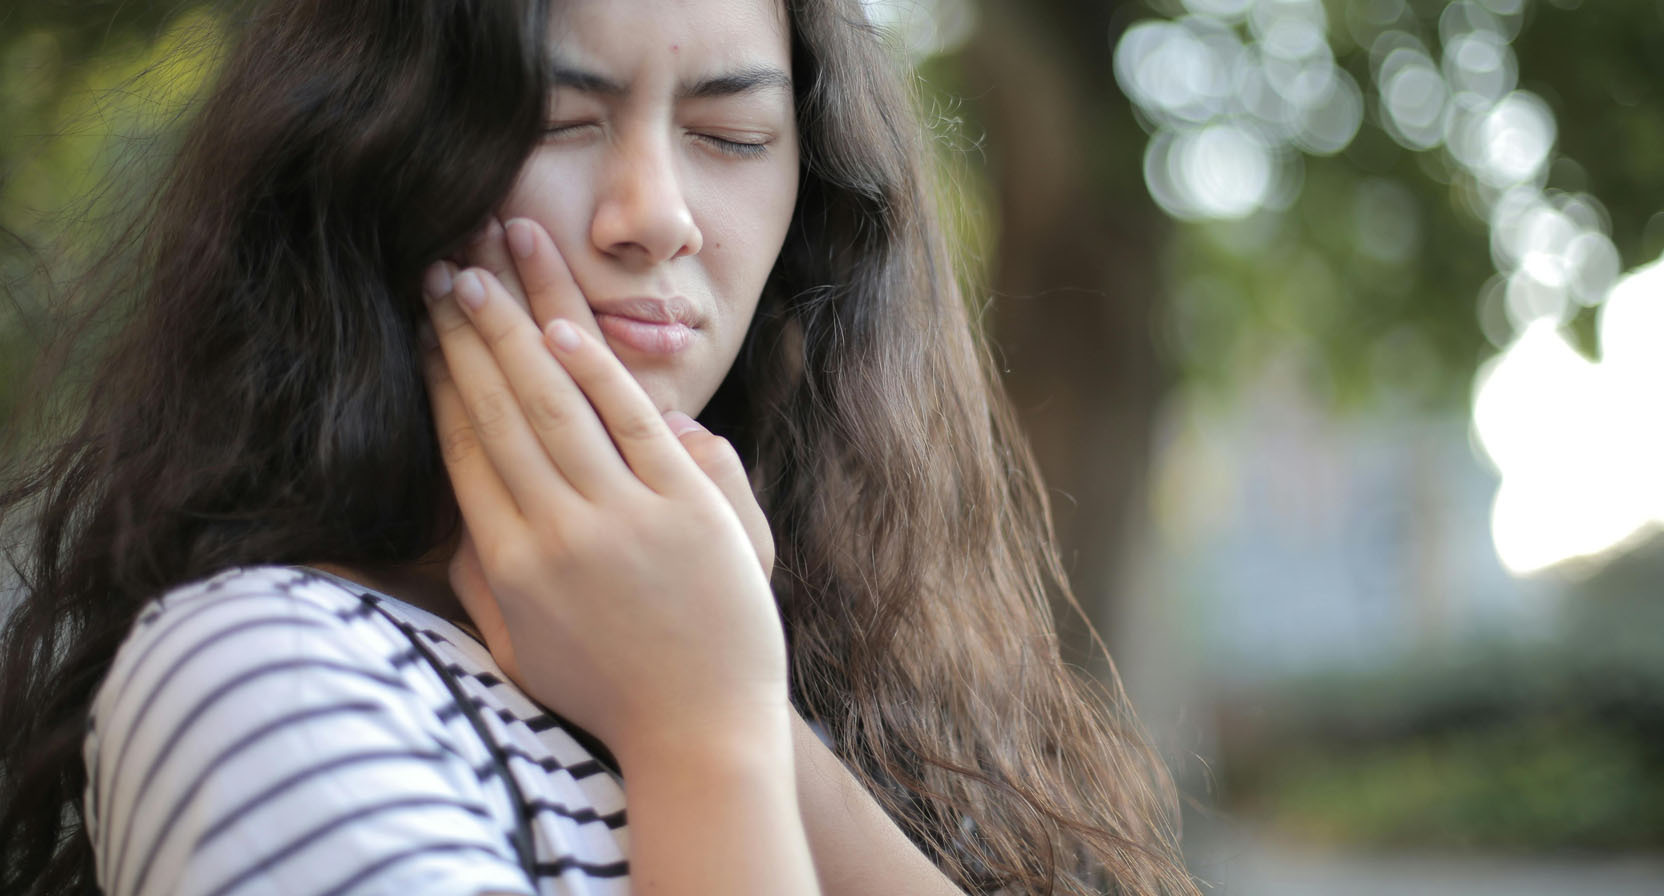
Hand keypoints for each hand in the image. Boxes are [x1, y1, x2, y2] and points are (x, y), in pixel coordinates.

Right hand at [421, 218, 787, 760]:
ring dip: (515, 329)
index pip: (464, 449)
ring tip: (486, 268)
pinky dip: (595, 372)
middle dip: (464, 334)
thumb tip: (448, 517)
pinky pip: (630, 424)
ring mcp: (621, 518)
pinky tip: (560, 328)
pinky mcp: (684, 508)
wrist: (700, 731)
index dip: (439, 380)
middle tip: (439, 271)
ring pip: (554, 404)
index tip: (420, 328)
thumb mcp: (520, 650)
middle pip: (498, 411)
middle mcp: (553, 534)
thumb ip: (478, 584)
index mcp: (508, 566)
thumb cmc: (608, 694)